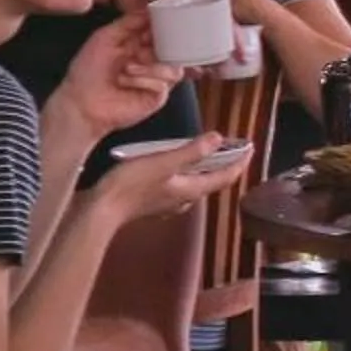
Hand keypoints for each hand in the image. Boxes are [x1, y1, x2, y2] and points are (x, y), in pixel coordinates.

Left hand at [44, 9, 186, 144]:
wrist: (81, 102)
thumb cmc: (88, 71)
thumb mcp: (105, 37)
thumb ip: (128, 22)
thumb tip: (149, 9)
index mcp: (141, 45)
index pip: (163, 32)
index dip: (165, 27)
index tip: (162, 23)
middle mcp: (152, 61)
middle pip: (176, 49)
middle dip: (161, 48)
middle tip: (140, 51)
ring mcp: (157, 79)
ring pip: (174, 67)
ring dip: (149, 66)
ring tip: (127, 69)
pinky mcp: (158, 96)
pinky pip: (164, 83)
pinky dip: (144, 80)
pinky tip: (126, 83)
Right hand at [86, 135, 233, 225]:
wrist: (99, 211)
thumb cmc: (130, 185)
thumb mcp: (163, 162)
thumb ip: (191, 151)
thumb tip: (219, 138)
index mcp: (192, 190)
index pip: (227, 176)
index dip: (241, 161)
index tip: (251, 146)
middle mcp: (185, 199)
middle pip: (214, 180)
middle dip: (225, 163)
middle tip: (231, 145)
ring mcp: (169, 202)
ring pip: (196, 183)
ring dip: (206, 167)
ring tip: (207, 150)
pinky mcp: (154, 202)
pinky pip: (180, 185)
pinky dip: (186, 172)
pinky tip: (176, 164)